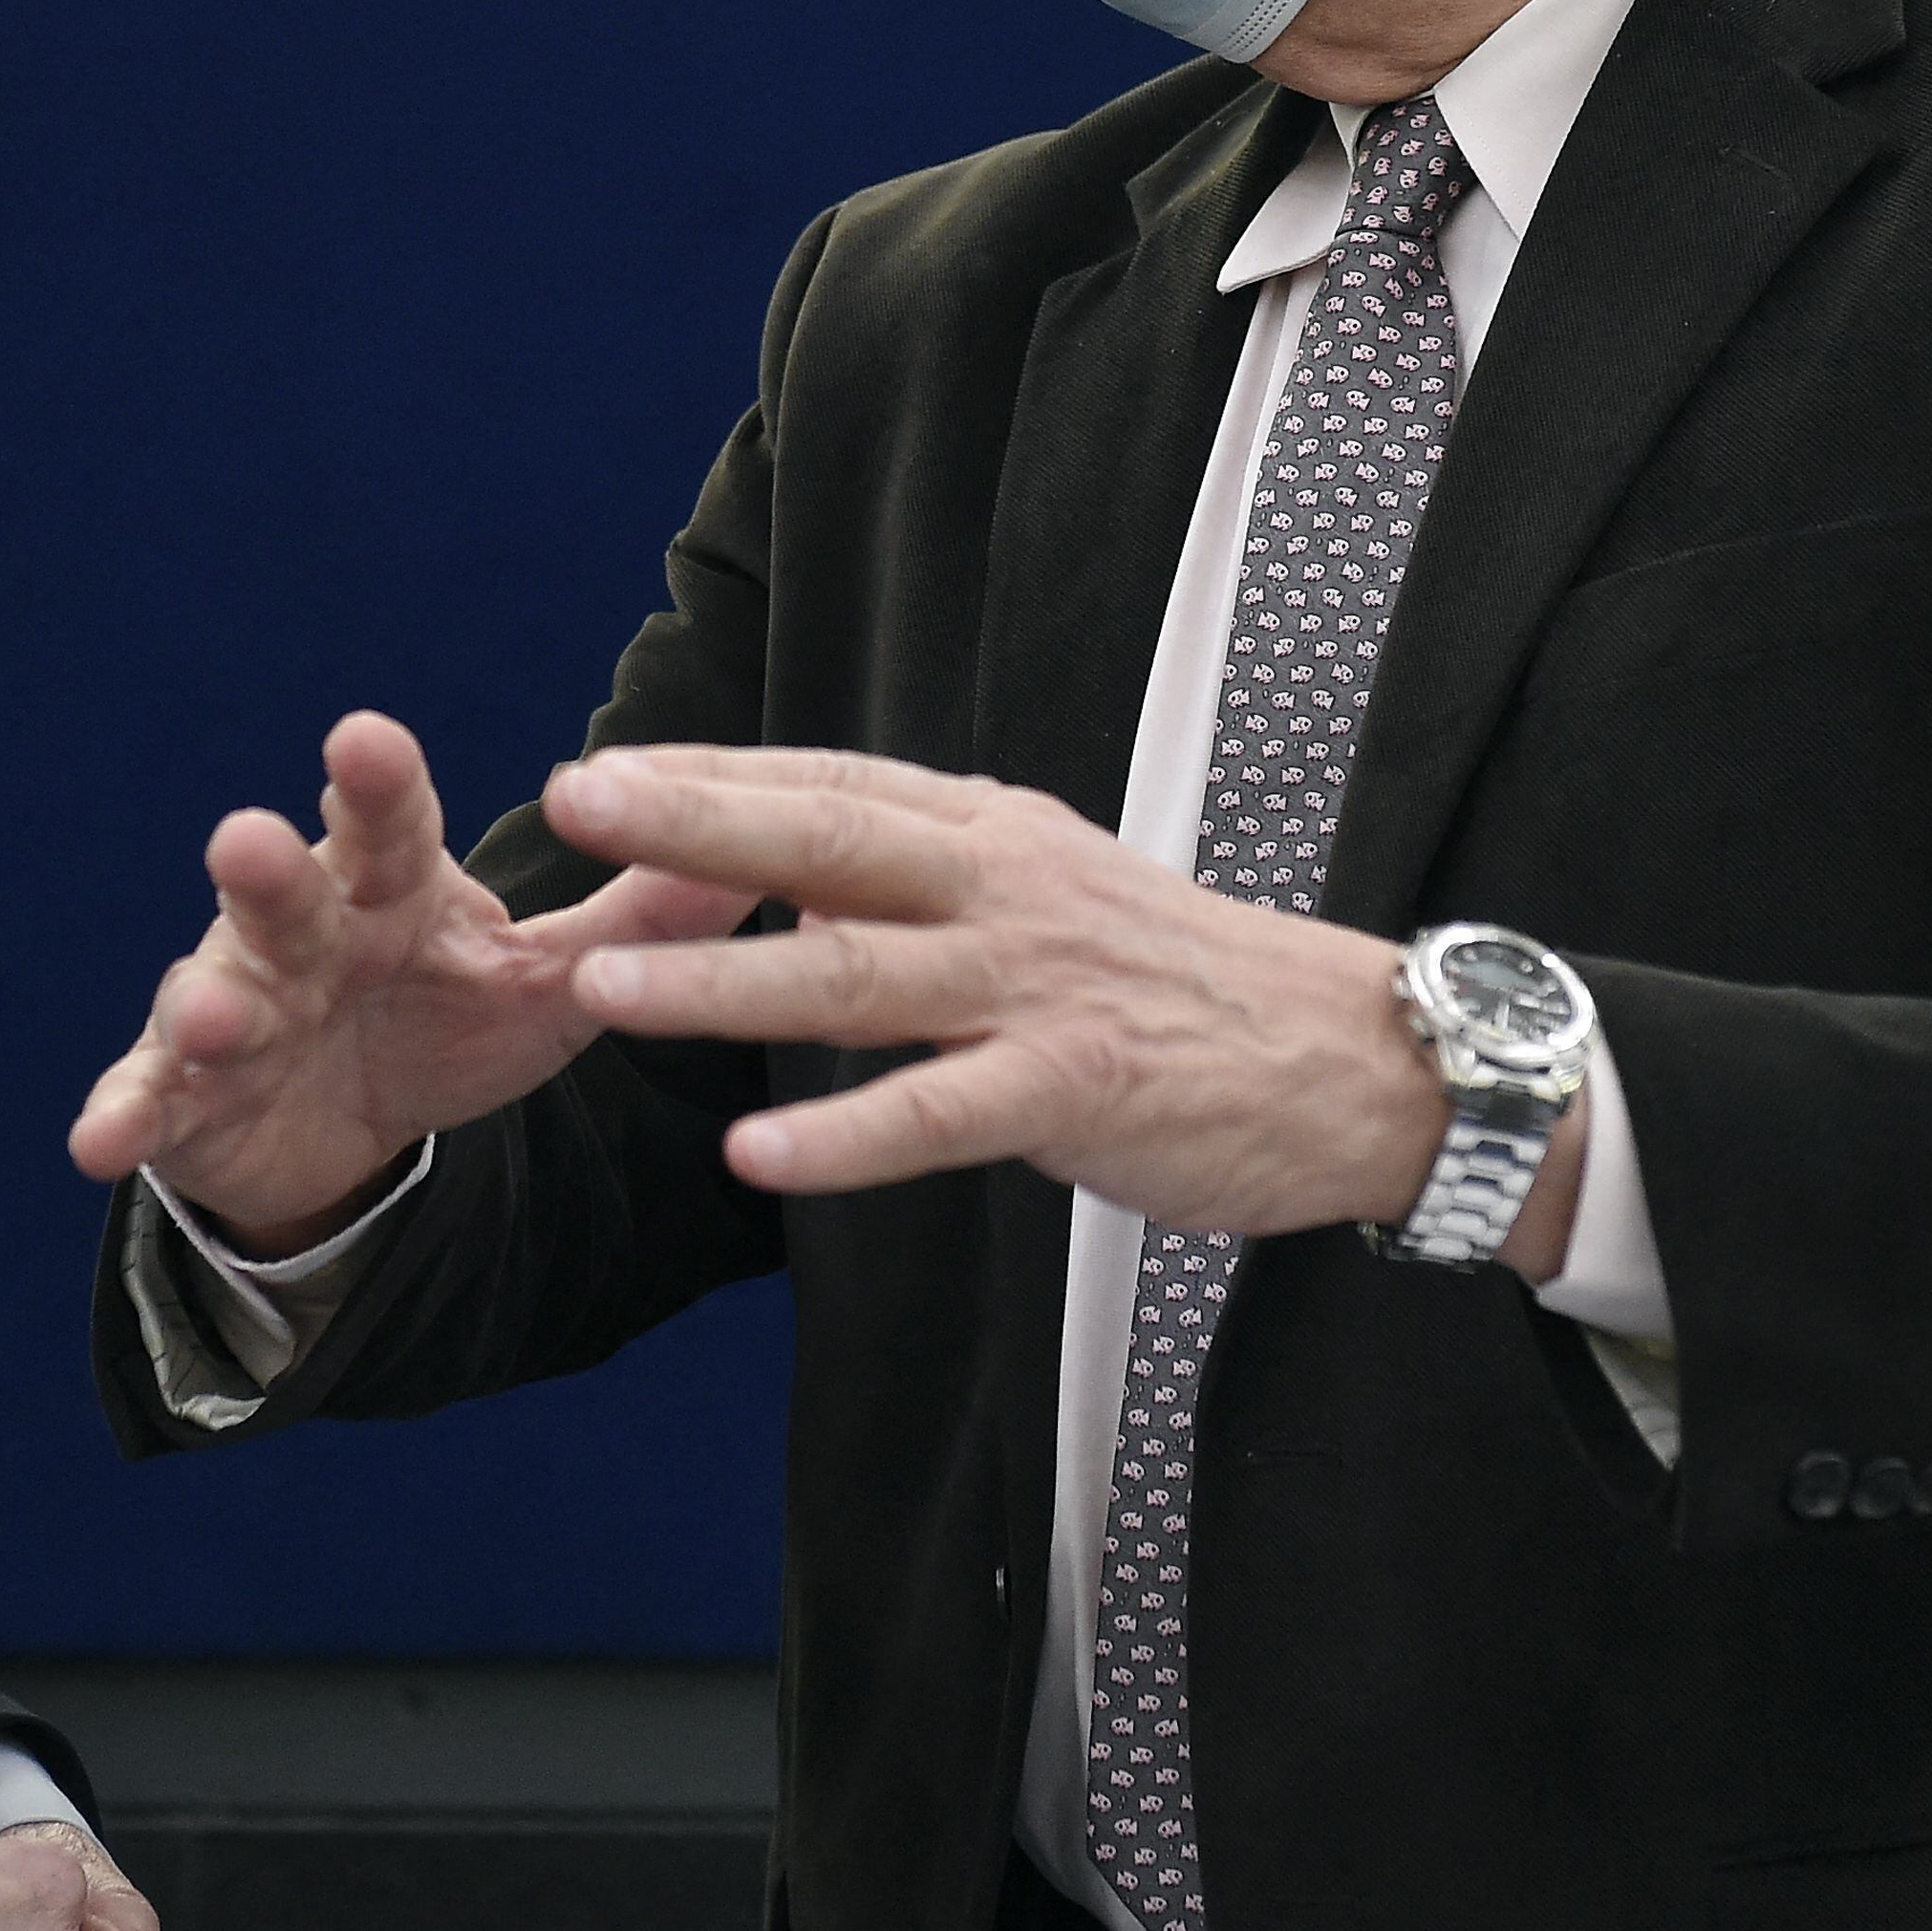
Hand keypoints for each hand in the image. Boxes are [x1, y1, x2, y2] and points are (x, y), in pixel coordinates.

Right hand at [70, 711, 757, 1251]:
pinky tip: (96, 1142)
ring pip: (209, 994)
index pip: (387, 825)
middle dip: (265, 868)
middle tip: (249, 836)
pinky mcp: (184, 1097)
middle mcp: (299, 933)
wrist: (350, 1129)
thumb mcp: (548, 977)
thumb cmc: (444, 1018)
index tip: (367, 735)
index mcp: (388, 890)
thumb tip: (765, 860)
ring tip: (213, 1016)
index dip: (376, 783)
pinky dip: (122, 1118)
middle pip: (283, 891)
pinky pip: (147, 1104)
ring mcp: (232, 1010)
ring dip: (202, 1006)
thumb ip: (644, 922)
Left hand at [542, 742, 1582, 1255]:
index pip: (831, 787)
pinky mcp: (1076, 1088)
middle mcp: (1005, 889)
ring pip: (856, 980)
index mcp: (996, 835)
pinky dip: (844, 1139)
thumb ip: (927, 890)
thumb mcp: (1053, 897)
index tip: (606, 772)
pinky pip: (938, 1116)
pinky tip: (759, 1158)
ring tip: (607, 993)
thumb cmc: (1190, 985)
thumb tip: (801, 895)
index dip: (713, 777)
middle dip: (690, 826)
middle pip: (826, 844)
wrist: (1355, 1057)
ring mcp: (1038, 987)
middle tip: (576, 805)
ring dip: (722, 986)